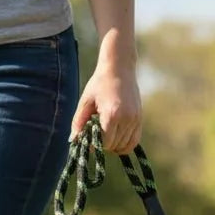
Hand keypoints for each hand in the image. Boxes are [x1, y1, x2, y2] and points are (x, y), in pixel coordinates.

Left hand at [70, 40, 141, 154]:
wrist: (120, 69)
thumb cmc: (100, 83)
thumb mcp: (86, 101)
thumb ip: (79, 122)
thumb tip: (74, 140)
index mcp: (112, 114)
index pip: (105, 142)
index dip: (95, 144)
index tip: (88, 138)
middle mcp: (126, 119)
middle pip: (115, 145)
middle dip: (104, 144)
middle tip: (95, 135)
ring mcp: (135, 120)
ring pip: (125, 145)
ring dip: (114, 145)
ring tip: (106, 135)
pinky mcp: (140, 119)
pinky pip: (134, 141)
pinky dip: (125, 144)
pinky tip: (116, 139)